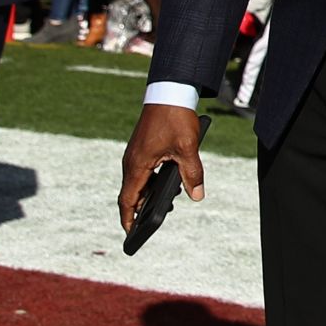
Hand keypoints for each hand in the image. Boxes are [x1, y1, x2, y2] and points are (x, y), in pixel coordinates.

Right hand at [118, 103, 205, 231]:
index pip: (128, 200)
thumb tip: (197, 196)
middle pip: (132, 193)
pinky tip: (167, 181)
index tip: (131, 234)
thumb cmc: (175, 118)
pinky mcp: (141, 147)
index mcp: (138, 165)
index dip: (129, 219)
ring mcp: (135, 154)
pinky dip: (151, 181)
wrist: (170, 91)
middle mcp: (131, 161)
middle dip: (141, 209)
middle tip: (152, 222)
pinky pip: (143, 170)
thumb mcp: (187, 148)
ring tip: (165, 203)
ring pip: (138, 181)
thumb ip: (192, 173)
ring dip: (148, 194)